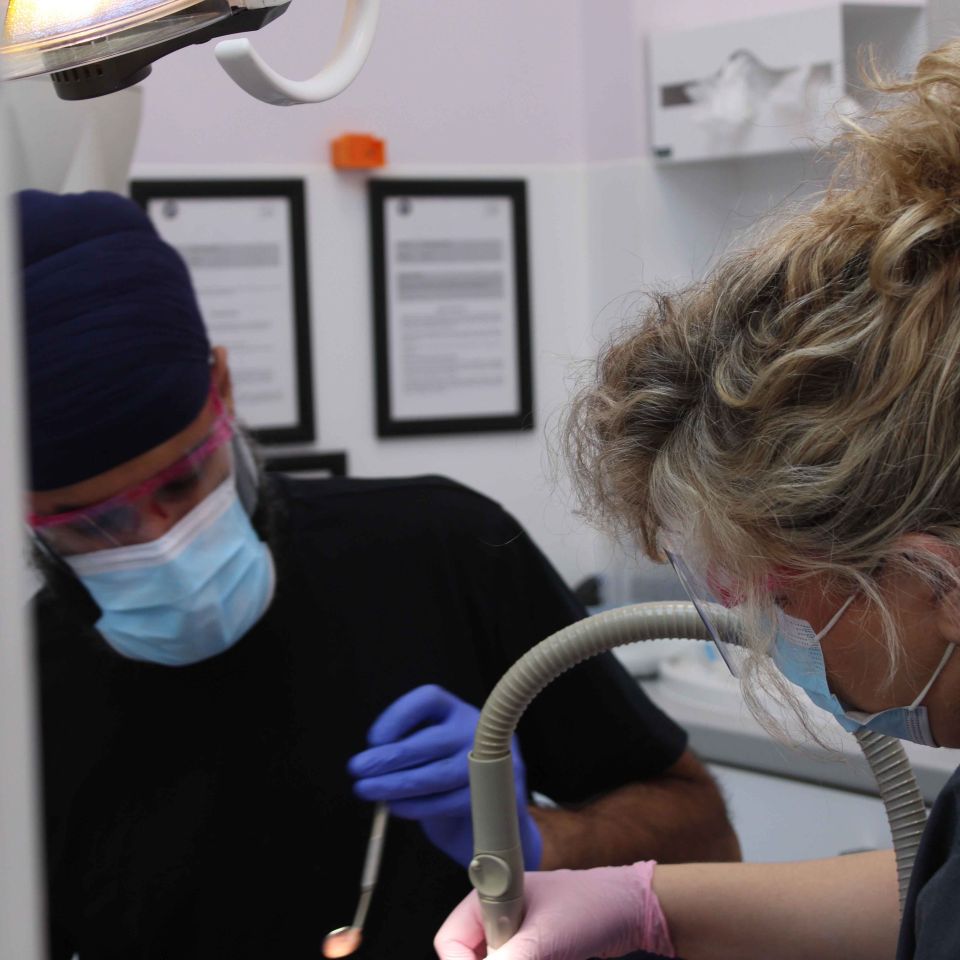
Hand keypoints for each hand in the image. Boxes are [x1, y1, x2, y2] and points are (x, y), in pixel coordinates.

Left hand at [348, 684, 541, 868]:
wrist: (490, 814)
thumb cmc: (448, 776)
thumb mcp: (431, 750)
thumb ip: (408, 746)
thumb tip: (372, 757)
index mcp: (457, 711)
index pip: (429, 699)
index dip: (397, 716)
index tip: (373, 738)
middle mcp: (476, 731)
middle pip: (429, 740)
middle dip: (388, 757)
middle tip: (357, 768)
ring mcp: (487, 763)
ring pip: (435, 775)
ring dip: (395, 784)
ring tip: (367, 789)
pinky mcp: (489, 795)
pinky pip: (446, 802)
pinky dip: (415, 806)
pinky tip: (395, 806)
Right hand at [434, 862, 674, 959]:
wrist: (632, 911)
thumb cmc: (592, 906)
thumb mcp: (545, 937)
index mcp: (489, 899)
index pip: (450, 940)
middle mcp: (497, 917)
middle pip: (474, 958)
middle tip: (535, 959)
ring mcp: (516, 936)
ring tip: (555, 956)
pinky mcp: (533, 952)